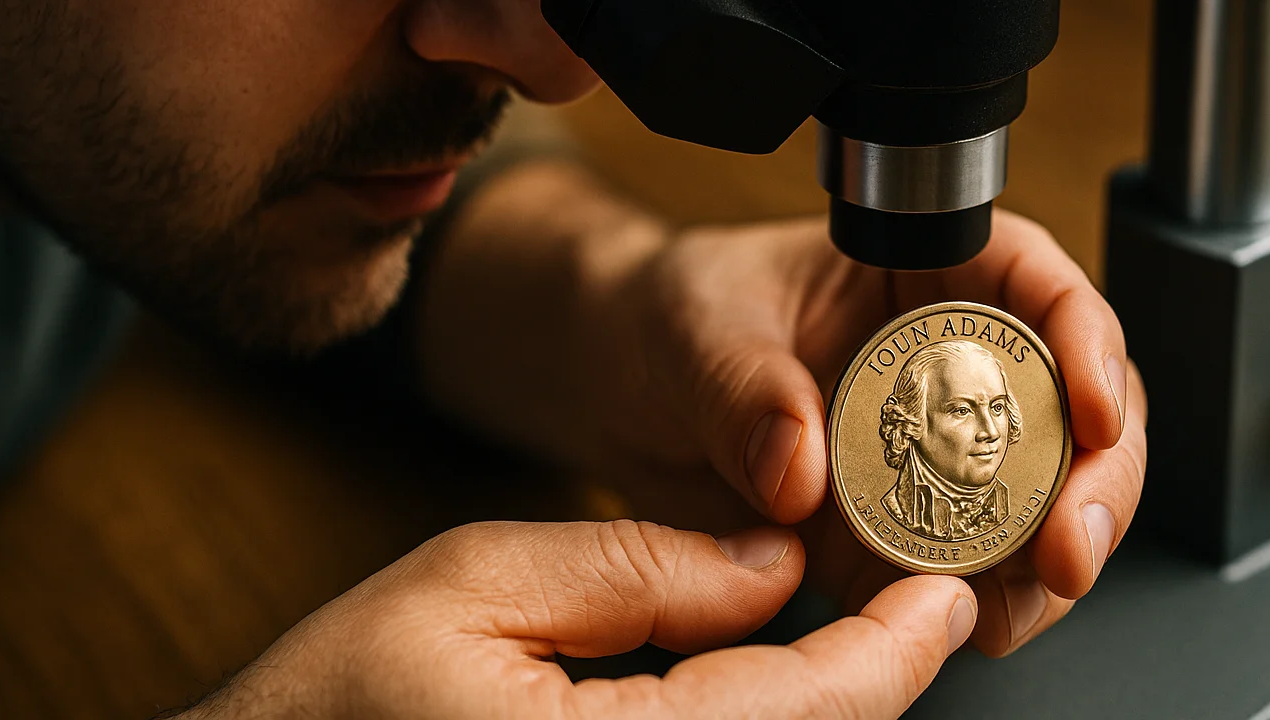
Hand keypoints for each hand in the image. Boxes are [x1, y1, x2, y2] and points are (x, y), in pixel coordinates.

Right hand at [182, 521, 976, 719]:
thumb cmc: (325, 707)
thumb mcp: (472, 585)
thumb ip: (638, 568)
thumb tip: (772, 563)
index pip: (814, 708)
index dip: (895, 650)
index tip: (944, 596)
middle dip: (870, 683)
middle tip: (908, 605)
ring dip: (825, 711)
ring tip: (853, 643)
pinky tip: (766, 694)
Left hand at [618, 209, 1147, 656]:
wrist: (616, 384)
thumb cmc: (666, 312)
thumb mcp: (696, 326)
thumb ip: (746, 387)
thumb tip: (800, 462)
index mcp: (922, 269)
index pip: (1038, 286)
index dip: (1087, 343)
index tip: (1094, 411)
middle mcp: (950, 359)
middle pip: (1072, 407)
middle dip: (1092, 481)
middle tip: (1069, 545)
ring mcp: (935, 449)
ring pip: (1041, 501)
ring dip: (1048, 560)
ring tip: (1019, 605)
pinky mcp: (903, 526)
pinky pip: (968, 571)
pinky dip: (980, 605)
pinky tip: (967, 626)